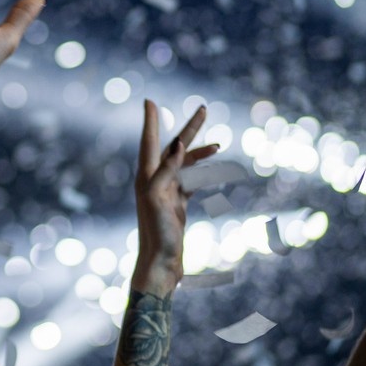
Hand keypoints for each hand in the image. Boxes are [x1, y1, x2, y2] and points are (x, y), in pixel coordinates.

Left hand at [134, 101, 219, 281]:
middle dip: (189, 128)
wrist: (161, 265)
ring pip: (185, 164)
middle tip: (203, 108)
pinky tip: (214, 168)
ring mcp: (167, 192)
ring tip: (218, 144)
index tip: (150, 100)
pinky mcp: (177, 204)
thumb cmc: (157, 233)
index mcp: (147, 177)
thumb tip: (176, 144)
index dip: (151, 121)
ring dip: (200, 152)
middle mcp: (154, 180)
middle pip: (173, 147)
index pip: (150, 141)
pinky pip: (192, 180)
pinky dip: (203, 172)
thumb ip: (167, 170)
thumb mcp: (159, 198)